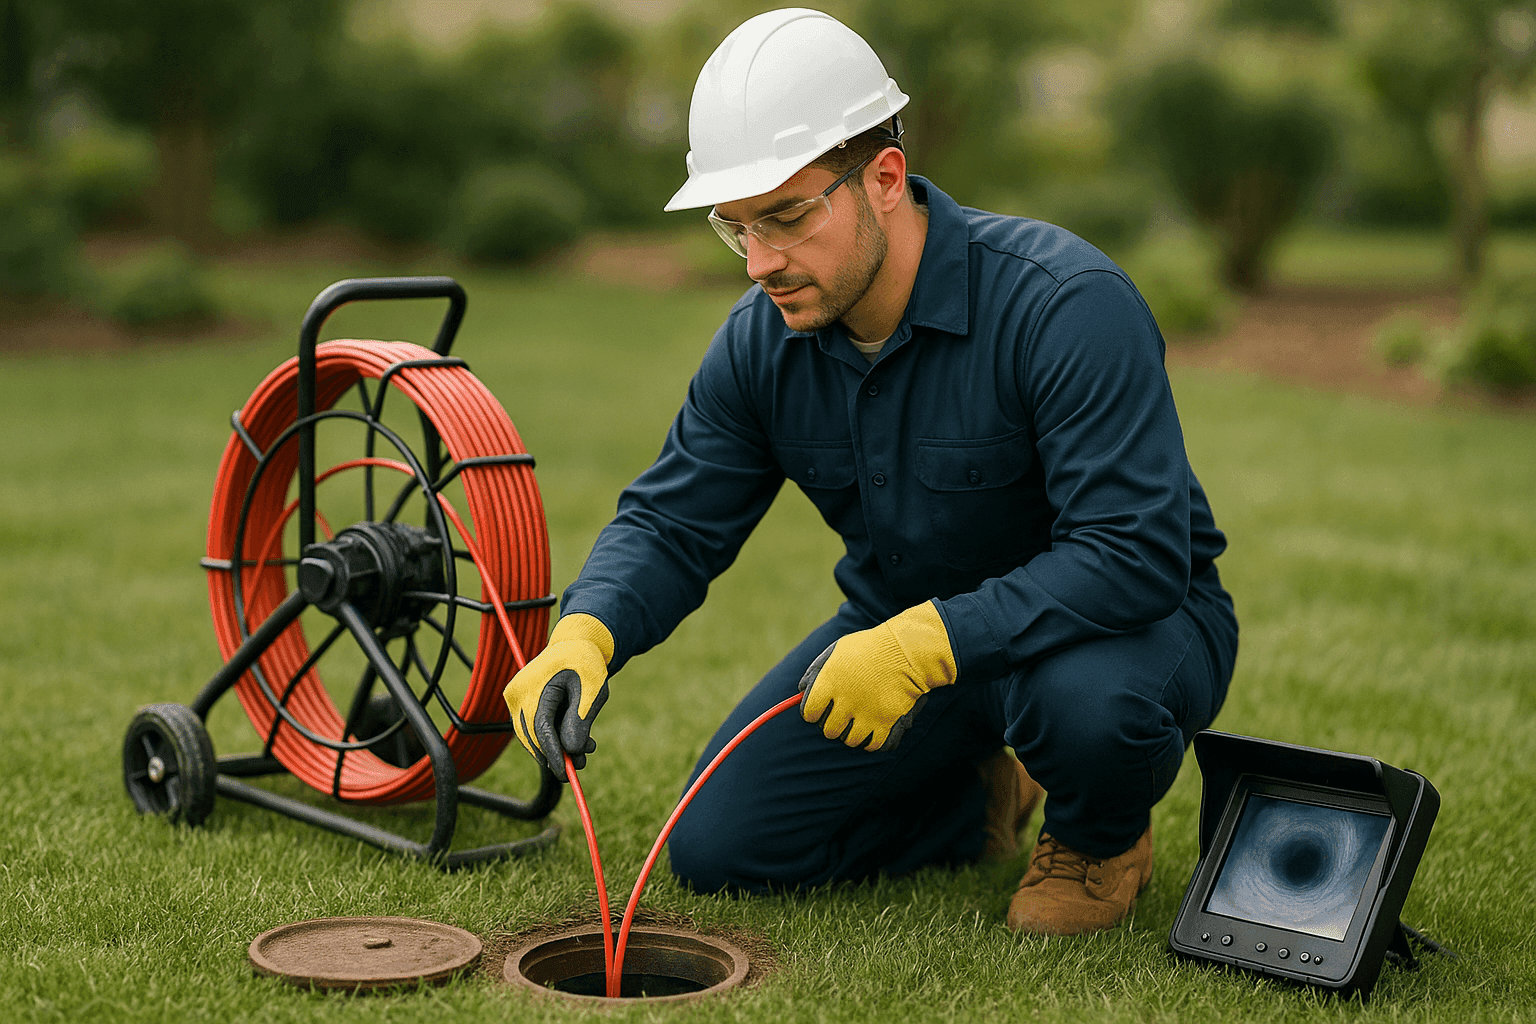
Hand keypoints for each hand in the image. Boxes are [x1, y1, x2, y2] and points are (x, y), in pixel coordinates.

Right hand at [503, 613, 614, 781]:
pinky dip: (553, 740)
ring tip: (587, 749)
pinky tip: (576, 741)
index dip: (553, 754)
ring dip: (557, 749)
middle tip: (582, 764)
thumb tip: (572, 751)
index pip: (540, 729)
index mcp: (532, 686)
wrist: (574, 646)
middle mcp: (517, 696)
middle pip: (533, 738)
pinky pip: (535, 731)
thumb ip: (580, 718)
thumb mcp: (591, 689)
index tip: (565, 773)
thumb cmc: (585, 664)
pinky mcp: (522, 707)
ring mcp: (516, 702)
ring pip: (533, 738)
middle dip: (557, 755)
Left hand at [797, 601, 957, 750]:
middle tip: (843, 713)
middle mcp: (844, 702)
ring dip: (852, 732)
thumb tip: (802, 692)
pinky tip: (874, 727)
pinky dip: (872, 740)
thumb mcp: (837, 651)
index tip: (820, 708)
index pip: (808, 713)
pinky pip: (872, 744)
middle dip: (833, 723)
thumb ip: (817, 671)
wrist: (906, 650)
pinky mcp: (885, 723)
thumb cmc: (869, 648)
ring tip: (860, 719)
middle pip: (828, 730)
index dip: (813, 711)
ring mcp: (865, 715)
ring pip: (850, 740)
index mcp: (828, 683)